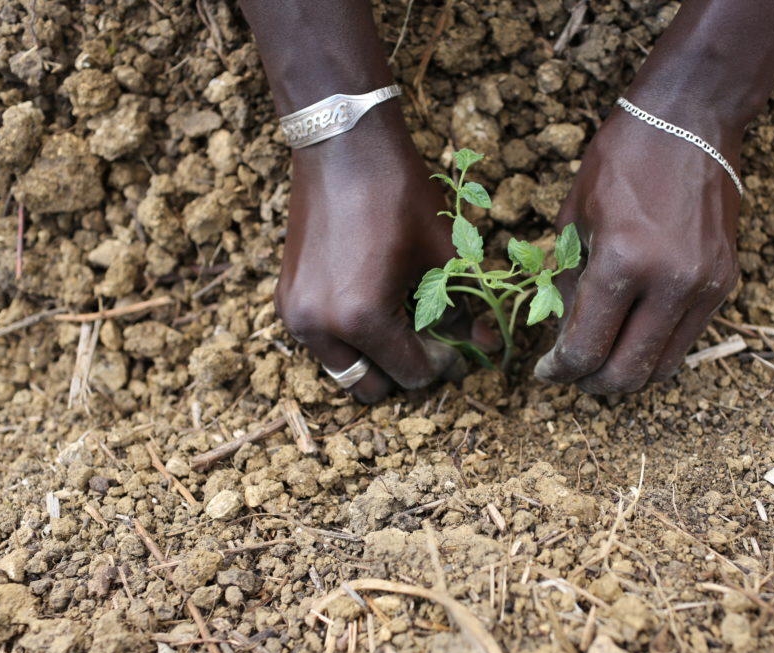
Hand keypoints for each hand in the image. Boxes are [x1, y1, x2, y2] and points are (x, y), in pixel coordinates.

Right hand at [274, 111, 489, 402]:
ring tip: (404, 323)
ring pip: (341, 368)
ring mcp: (295, 314)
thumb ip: (463, 311)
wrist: (343, 145)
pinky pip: (321, 342)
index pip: (410, 373)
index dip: (442, 365)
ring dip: (373, 358)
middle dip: (403, 370)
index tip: (459, 346)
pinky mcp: (285, 297)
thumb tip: (488, 345)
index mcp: (361, 318)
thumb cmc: (398, 194)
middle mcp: (319, 326)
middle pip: (369, 386)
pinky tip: (375, 304)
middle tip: (430, 342)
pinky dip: (348, 338)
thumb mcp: (441, 256)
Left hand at [534, 105, 741, 393]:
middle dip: (591, 383)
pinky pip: (686, 339)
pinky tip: (632, 333)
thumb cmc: (622, 158)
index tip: (545, 371)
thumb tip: (562, 338)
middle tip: (571, 373)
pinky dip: (655, 349)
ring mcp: (705, 286)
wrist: (692, 119)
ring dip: (627, 374)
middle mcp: (671, 283)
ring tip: (601, 358)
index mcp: (623, 262)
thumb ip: (568, 285)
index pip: (586, 350)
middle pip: (627, 374)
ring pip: (663, 368)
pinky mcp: (725, 282)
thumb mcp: (575, 218)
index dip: (559, 371)